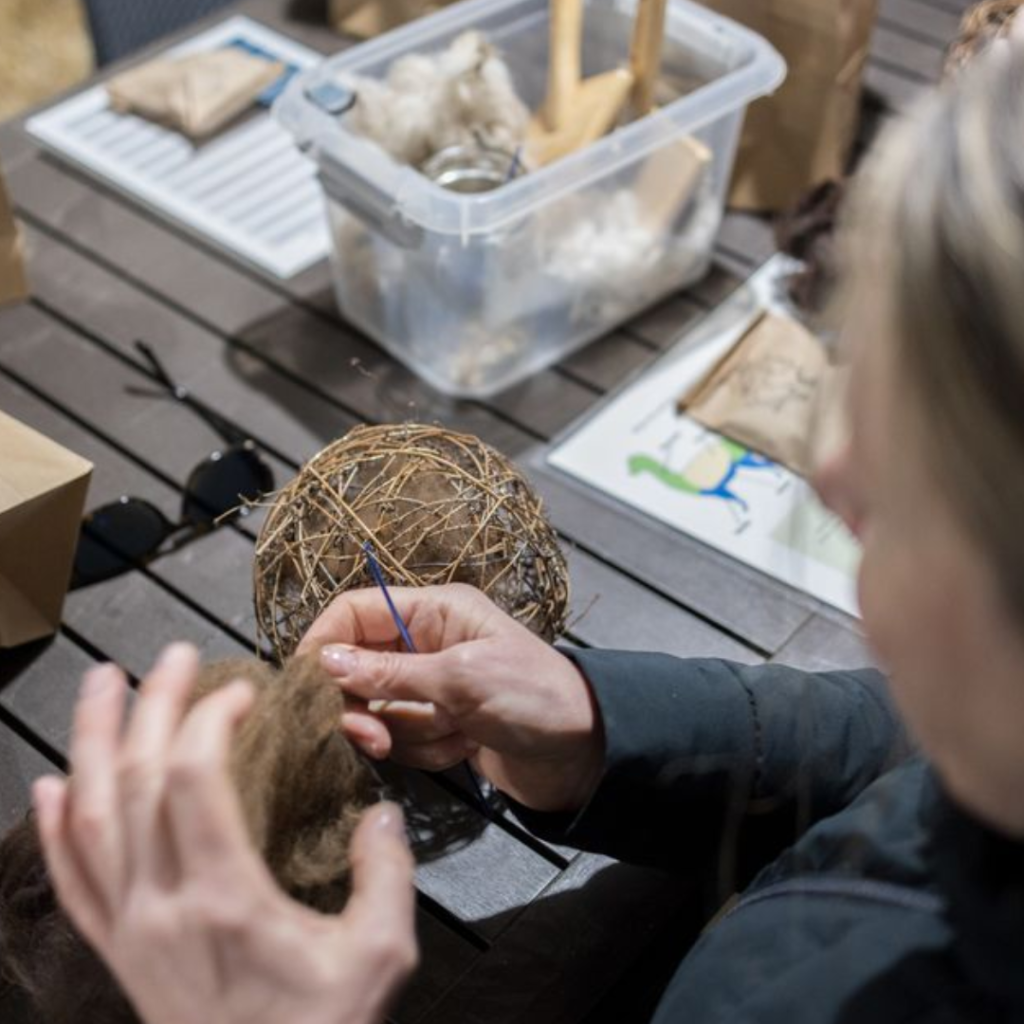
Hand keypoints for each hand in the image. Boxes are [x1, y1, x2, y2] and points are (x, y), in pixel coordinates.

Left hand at [32, 643, 416, 1023]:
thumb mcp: (379, 956)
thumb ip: (386, 875)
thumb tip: (381, 814)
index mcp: (225, 900)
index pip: (195, 781)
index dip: (210, 720)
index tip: (242, 692)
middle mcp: (161, 907)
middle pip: (137, 783)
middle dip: (152, 707)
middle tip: (174, 655)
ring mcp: (129, 932)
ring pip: (90, 821)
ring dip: (91, 744)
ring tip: (100, 684)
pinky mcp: (118, 954)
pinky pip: (71, 883)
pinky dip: (55, 829)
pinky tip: (50, 787)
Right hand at [298, 584, 603, 812]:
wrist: (584, 755)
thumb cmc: (535, 698)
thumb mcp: (463, 679)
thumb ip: (391, 672)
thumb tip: (322, 661)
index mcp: (434, 612)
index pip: (355, 612)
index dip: (322, 642)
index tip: (301, 686)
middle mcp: (425, 644)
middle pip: (355, 666)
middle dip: (363, 703)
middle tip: (372, 736)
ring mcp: (429, 687)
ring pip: (376, 709)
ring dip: (406, 732)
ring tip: (451, 735)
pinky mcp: (436, 725)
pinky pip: (400, 738)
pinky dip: (427, 750)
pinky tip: (463, 748)